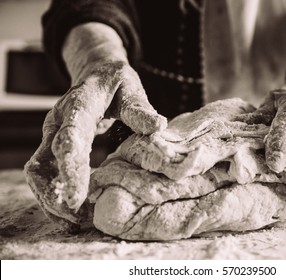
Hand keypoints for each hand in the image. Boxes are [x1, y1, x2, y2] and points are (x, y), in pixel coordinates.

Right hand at [24, 60, 166, 228]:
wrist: (97, 74)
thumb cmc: (116, 83)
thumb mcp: (131, 89)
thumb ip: (140, 109)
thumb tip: (158, 126)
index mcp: (78, 105)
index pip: (69, 137)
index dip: (70, 168)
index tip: (77, 197)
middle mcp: (58, 121)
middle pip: (46, 161)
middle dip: (58, 192)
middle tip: (80, 218)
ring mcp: (52, 134)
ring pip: (38, 172)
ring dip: (51, 199)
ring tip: (75, 222)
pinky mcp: (52, 146)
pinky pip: (44, 174)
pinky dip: (53, 195)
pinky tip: (71, 213)